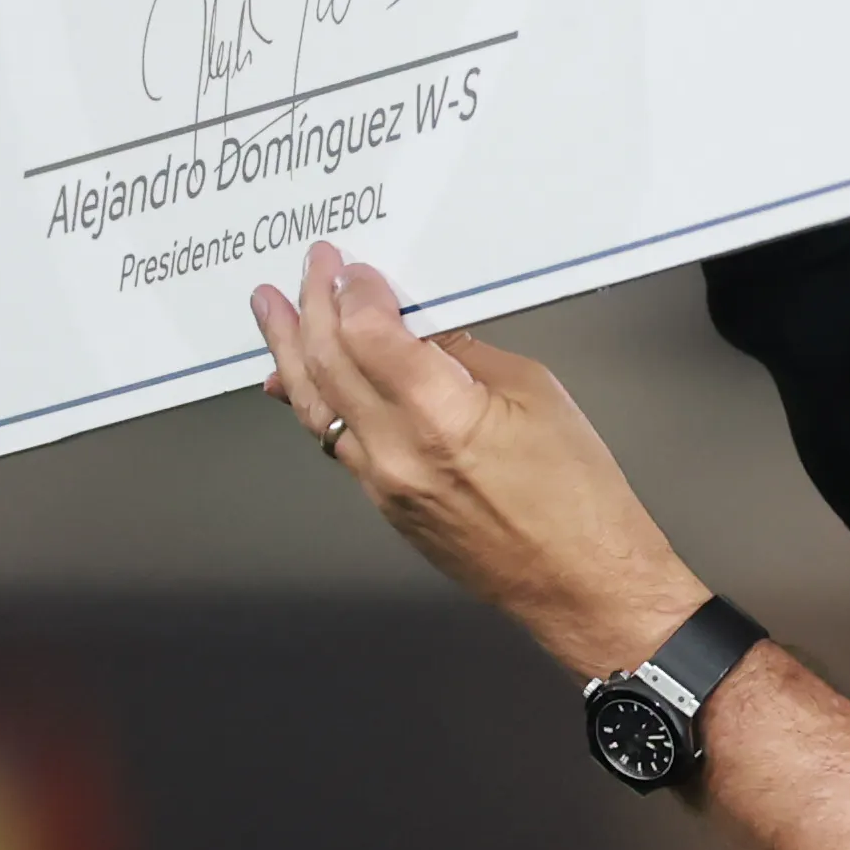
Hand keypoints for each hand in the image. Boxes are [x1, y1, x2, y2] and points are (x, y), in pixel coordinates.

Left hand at [251, 239, 709, 676]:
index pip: (369, 335)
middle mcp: (397, 453)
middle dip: (313, 306)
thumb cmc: (577, 496)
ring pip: (314, 405)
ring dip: (290, 351)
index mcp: (441, 416)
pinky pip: (332, 441)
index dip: (355, 291)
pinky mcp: (383, 505)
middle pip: (329, 364)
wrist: (579, 584)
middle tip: (310, 267)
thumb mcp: (534, 394)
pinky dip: (310, 401)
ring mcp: (382, 484)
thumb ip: (465, 353)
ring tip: (271, 310)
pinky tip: (293, 378)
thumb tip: (420, 323)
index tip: (353, 265)